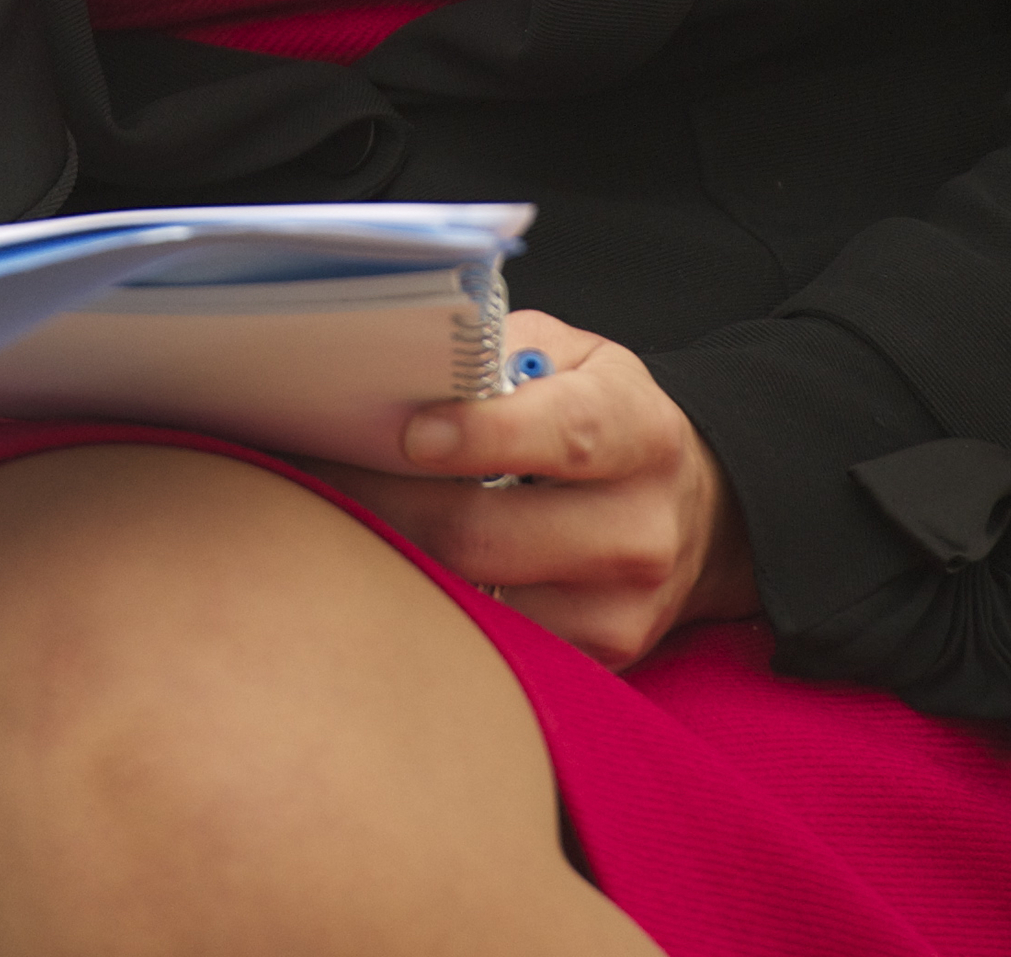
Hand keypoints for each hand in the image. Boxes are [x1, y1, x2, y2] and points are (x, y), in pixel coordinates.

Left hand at [311, 313, 757, 668]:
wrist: (694, 512)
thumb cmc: (608, 417)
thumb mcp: (576, 357)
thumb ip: (502, 353)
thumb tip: (404, 366)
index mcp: (639, 431)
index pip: (565, 435)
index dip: (481, 435)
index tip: (407, 432)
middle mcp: (640, 528)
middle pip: (490, 531)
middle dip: (388, 500)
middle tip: (316, 469)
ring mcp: (621, 607)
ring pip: (477, 595)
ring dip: (395, 555)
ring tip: (337, 513)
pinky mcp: (598, 658)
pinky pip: (493, 639)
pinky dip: (431, 600)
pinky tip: (392, 561)